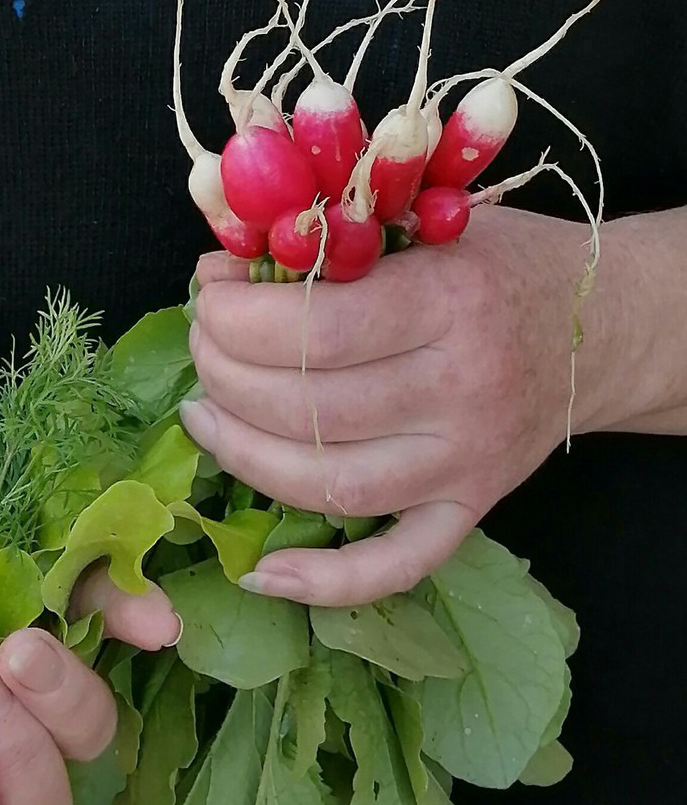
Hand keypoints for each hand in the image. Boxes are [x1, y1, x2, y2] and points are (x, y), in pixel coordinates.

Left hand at [183, 205, 622, 606]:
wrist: (600, 327)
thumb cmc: (501, 268)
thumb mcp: (426, 222)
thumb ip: (330, 241)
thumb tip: (219, 269)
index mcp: (450, 303)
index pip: (317, 329)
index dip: (238, 320)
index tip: (209, 299)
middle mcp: (461, 391)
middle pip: (310, 409)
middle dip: (226, 377)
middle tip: (203, 350)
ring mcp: (465, 464)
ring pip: (330, 487)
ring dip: (244, 456)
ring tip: (205, 417)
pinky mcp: (468, 510)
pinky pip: (393, 565)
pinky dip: (324, 582)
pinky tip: (260, 571)